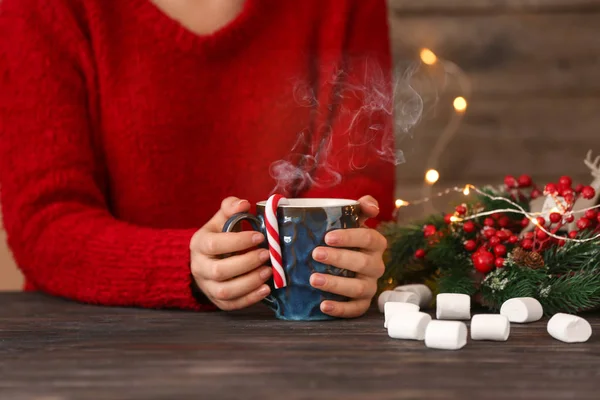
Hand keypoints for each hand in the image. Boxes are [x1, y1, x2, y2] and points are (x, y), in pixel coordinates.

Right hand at [189, 197, 271, 310]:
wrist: (207, 259)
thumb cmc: (219, 235)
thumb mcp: (221, 219)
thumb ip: (231, 208)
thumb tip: (243, 204)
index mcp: (199, 244)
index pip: (214, 244)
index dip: (238, 242)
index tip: (259, 237)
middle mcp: (199, 267)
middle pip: (219, 271)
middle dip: (246, 263)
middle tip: (267, 255)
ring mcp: (207, 286)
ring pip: (225, 291)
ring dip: (249, 283)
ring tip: (268, 272)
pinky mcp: (217, 301)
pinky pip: (231, 304)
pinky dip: (250, 299)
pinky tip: (266, 289)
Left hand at [309, 195, 386, 317]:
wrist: (337, 260)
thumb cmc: (342, 238)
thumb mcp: (350, 219)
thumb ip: (360, 207)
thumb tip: (371, 206)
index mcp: (375, 243)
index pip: (369, 238)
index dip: (350, 237)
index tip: (327, 237)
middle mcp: (376, 265)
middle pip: (364, 263)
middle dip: (339, 258)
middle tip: (315, 254)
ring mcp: (370, 285)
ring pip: (359, 288)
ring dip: (336, 284)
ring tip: (313, 280)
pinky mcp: (361, 303)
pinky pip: (356, 310)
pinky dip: (340, 309)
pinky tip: (323, 306)